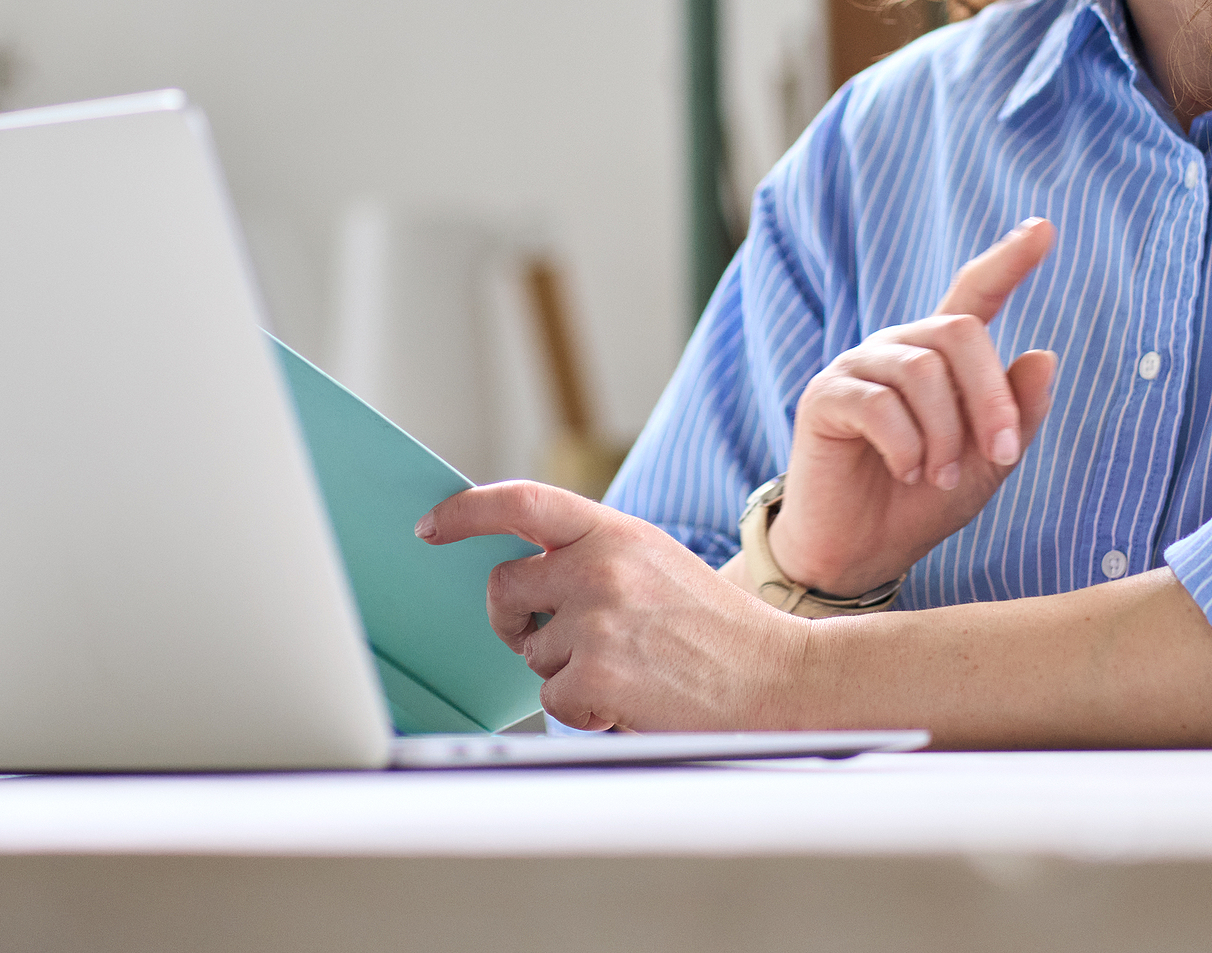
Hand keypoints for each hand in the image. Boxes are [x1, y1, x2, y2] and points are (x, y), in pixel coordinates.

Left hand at [418, 482, 807, 732]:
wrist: (779, 676)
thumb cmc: (716, 627)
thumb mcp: (656, 562)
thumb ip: (595, 555)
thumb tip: (526, 570)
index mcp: (614, 531)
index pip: (521, 502)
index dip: (466, 511)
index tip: (432, 525)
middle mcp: (599, 567)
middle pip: (504, 588)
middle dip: (515, 620)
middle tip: (549, 638)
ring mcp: (596, 620)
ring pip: (532, 653)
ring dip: (567, 671)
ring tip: (629, 669)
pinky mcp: (596, 675)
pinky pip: (553, 699)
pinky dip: (583, 709)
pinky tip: (630, 700)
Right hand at [766, 218, 1059, 595]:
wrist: (862, 552)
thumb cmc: (923, 502)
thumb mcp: (988, 464)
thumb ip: (1016, 414)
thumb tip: (1045, 354)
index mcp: (940, 357)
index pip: (975, 293)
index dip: (1009, 260)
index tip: (1044, 228)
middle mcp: (898, 349)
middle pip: (959, 330)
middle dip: (990, 394)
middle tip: (1001, 452)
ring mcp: (858, 368)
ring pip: (921, 370)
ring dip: (946, 433)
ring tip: (943, 477)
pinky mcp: (825, 396)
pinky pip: (877, 403)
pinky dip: (906, 445)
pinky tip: (907, 472)